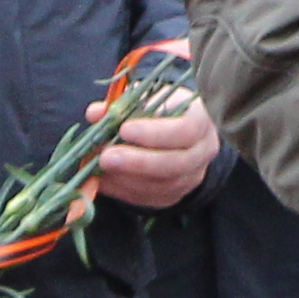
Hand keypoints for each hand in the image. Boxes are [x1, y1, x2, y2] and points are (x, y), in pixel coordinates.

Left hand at [93, 47, 219, 209]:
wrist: (179, 133)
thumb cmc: (163, 110)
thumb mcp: (148, 98)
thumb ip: (122, 105)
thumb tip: (96, 113)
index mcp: (201, 121)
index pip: (185, 130)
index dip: (154, 133)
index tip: (124, 130)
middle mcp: (202, 152)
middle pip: (174, 164)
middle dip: (136, 162)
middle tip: (105, 157)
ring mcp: (191, 178)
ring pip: (161, 186)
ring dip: (126, 179)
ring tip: (99, 168)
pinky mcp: (174, 196)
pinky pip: (149, 199)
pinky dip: (122, 191)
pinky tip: (103, 181)